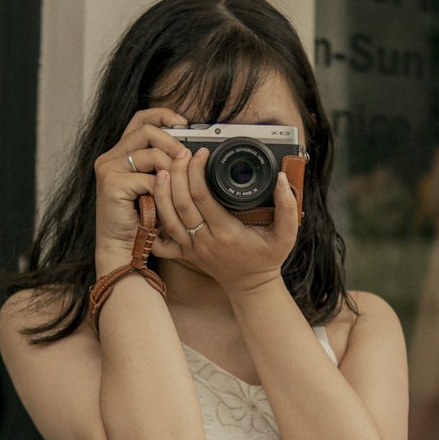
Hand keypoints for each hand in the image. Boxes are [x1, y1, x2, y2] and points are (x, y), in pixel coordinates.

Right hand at [93, 107, 186, 271]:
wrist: (122, 247)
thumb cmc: (140, 220)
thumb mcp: (154, 186)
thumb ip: (162, 164)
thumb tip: (188, 150)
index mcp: (119, 153)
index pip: (140, 119)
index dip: (163, 115)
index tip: (184, 123)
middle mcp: (109, 157)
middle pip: (147, 130)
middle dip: (172, 142)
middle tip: (187, 156)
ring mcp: (108, 169)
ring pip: (151, 153)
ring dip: (172, 169)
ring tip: (178, 185)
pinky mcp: (112, 184)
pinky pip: (149, 178)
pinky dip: (161, 190)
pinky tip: (162, 202)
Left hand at [150, 146, 299, 293]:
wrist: (252, 286)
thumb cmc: (267, 259)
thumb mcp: (287, 235)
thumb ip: (288, 207)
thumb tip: (281, 179)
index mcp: (227, 232)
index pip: (202, 196)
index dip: (197, 171)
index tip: (202, 153)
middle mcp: (205, 240)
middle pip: (181, 202)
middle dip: (177, 173)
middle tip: (180, 154)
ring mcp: (192, 249)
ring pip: (167, 218)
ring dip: (162, 192)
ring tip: (163, 170)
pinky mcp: (184, 254)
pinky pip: (160, 242)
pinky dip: (151, 225)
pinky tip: (150, 206)